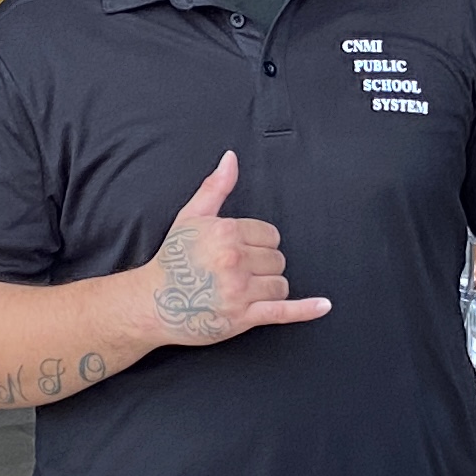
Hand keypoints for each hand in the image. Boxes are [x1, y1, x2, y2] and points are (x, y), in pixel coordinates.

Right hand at [142, 152, 330, 348]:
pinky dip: (305, 310)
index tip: (239, 252)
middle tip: (236, 273)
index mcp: (226, 232)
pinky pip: (282, 311)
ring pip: (280, 284)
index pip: (270, 235)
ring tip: (243, 290)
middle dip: (263, 266)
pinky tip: (323, 306)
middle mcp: (234, 260)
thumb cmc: (173, 259)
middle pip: (277, 259)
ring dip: (268, 288)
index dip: (258, 244)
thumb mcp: (191, 217)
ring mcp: (239, 291)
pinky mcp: (242, 317)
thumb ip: (216, 187)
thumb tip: (231, 158)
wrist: (152, 302)